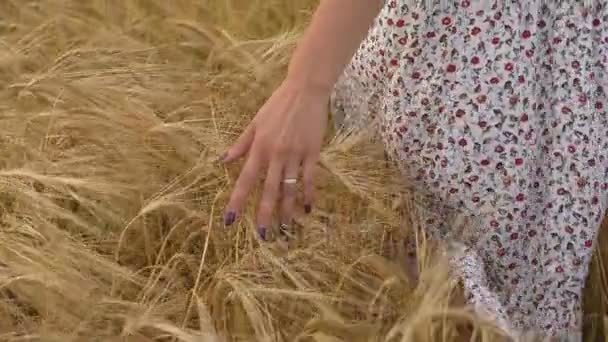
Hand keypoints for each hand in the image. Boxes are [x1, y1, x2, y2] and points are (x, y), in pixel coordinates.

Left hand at [222, 79, 328, 240]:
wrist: (305, 90)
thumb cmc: (278, 105)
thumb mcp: (255, 122)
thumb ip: (241, 144)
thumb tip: (223, 161)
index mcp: (259, 147)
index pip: (245, 180)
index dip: (237, 201)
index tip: (230, 220)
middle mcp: (275, 154)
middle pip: (268, 190)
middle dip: (264, 214)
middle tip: (262, 235)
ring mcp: (295, 154)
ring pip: (290, 189)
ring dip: (287, 210)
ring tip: (285, 228)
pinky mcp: (312, 152)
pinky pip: (310, 179)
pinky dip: (309, 195)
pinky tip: (307, 209)